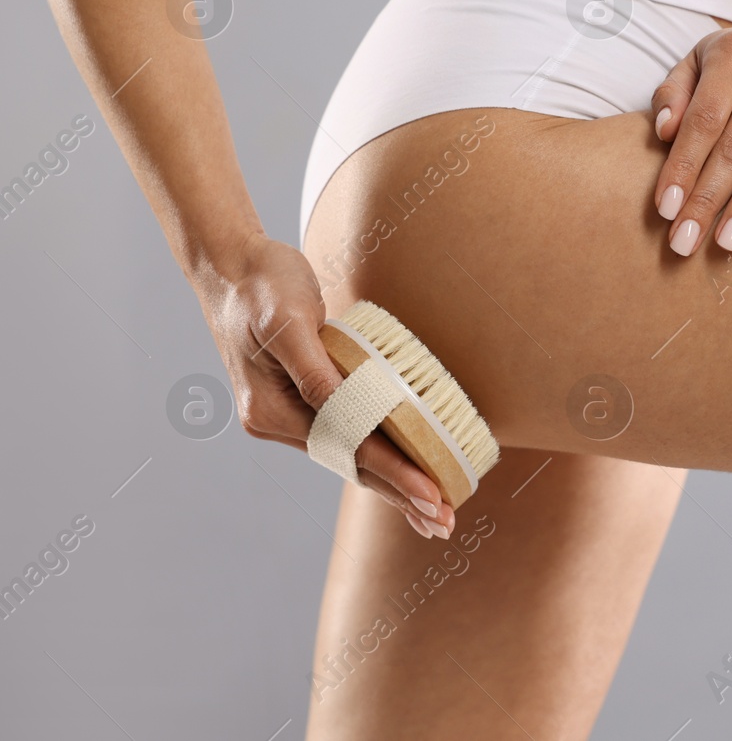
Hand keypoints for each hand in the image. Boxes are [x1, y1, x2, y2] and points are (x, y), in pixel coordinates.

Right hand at [191, 231, 454, 538]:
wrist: (231, 265)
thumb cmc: (262, 285)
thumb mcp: (290, 323)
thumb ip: (316, 372)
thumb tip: (347, 408)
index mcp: (271, 411)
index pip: (350, 450)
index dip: (397, 474)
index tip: (434, 496)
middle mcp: (277, 422)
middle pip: (351, 466)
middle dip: (401, 495)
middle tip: (445, 522)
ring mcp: (288, 413)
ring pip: (351, 456)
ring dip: (393, 482)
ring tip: (432, 510)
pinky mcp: (302, 399)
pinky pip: (348, 433)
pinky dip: (378, 453)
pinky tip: (404, 470)